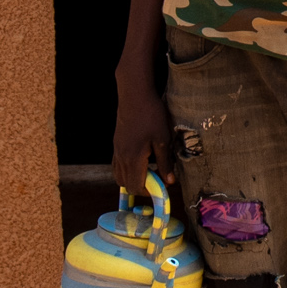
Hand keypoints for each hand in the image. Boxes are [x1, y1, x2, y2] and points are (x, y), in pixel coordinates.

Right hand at [111, 72, 172, 201]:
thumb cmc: (151, 115)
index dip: (149, 192)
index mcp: (133, 158)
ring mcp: (116, 150)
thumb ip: (165, 163)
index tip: (162, 186)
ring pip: (119, 175)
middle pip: (125, 184)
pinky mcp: (116, 143)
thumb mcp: (163, 140)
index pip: (135, 187)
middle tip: (157, 179)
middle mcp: (121, 157)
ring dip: (133, 178)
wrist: (135, 95)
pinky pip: (117, 164)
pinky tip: (141, 160)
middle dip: (141, 187)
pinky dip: (127, 169)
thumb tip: (170, 182)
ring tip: (149, 170)